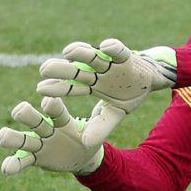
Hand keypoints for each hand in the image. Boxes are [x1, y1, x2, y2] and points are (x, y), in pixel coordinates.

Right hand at [0, 97, 107, 175]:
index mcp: (62, 119)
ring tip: (1, 137)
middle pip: (34, 119)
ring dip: (11, 138)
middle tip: (20, 110)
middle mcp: (47, 129)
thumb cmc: (88, 137)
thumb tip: (107, 106)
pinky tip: (6, 169)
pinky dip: (13, 164)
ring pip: (23, 139)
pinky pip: (22, 161)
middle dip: (27, 114)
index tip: (48, 102)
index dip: (52, 107)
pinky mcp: (35, 158)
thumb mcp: (96, 130)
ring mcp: (39, 143)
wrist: (83, 156)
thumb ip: (99, 120)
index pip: (56, 111)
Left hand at [37, 38, 175, 145]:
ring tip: (68, 52)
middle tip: (44, 69)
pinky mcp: (125, 56)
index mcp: (91, 86)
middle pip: (76, 70)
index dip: (57, 88)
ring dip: (80, 53)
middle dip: (61, 69)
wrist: (150, 81)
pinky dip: (113, 48)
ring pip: (92, 57)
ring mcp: (109, 63)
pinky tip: (105, 47)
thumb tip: (86, 143)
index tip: (41, 89)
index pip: (71, 87)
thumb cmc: (128, 95)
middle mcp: (96, 72)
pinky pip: (118, 51)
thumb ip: (102, 126)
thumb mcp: (115, 114)